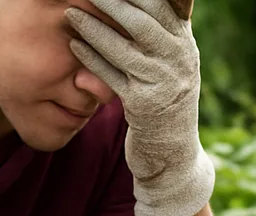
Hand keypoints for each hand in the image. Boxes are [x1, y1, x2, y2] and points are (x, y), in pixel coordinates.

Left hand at [65, 0, 213, 215]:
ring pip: (124, 48)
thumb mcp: (172, 70)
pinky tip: (74, 46)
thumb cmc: (167, 108)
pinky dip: (91, 60)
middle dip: (111, 1)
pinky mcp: (144, 106)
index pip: (162, 5)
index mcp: (185, 45)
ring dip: (93, 28)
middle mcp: (179, 61)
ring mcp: (163, 83)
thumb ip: (163, 38)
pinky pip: (112, 77)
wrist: (175, 160)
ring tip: (70, 13)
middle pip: (142, 21)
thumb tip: (147, 6)